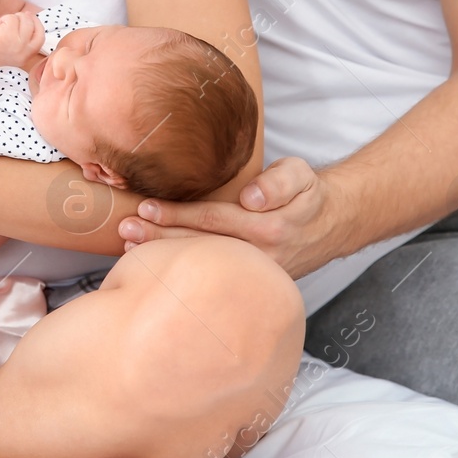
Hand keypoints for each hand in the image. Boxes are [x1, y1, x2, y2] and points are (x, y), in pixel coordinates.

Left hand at [0, 11, 44, 67]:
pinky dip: (4, 18)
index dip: (36, 25)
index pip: (41, 37)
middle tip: (12, 20)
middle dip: (24, 18)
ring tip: (3, 26)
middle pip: (33, 26)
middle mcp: (24, 51)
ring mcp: (16, 43)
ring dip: (13, 18)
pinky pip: (11, 18)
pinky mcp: (7, 35)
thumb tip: (31, 16)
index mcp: (28, 55)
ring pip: (23, 19)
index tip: (29, 18)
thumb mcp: (16, 47)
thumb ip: (26, 37)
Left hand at [118, 157, 352, 278]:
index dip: (177, 215)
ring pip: (203, 265)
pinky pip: (212, 276)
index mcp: (269, 228)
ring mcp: (254, 275)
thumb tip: (251, 197)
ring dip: (165, 257)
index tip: (145, 208)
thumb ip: (279, 182)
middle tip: (125, 230)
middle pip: (200, 247)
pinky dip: (183, 271)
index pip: (212, 220)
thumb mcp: (302, 175)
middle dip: (159, 239)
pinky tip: (156, 265)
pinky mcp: (250, 282)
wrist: (332, 225)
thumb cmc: (307, 195)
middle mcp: (259, 258)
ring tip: (129, 249)